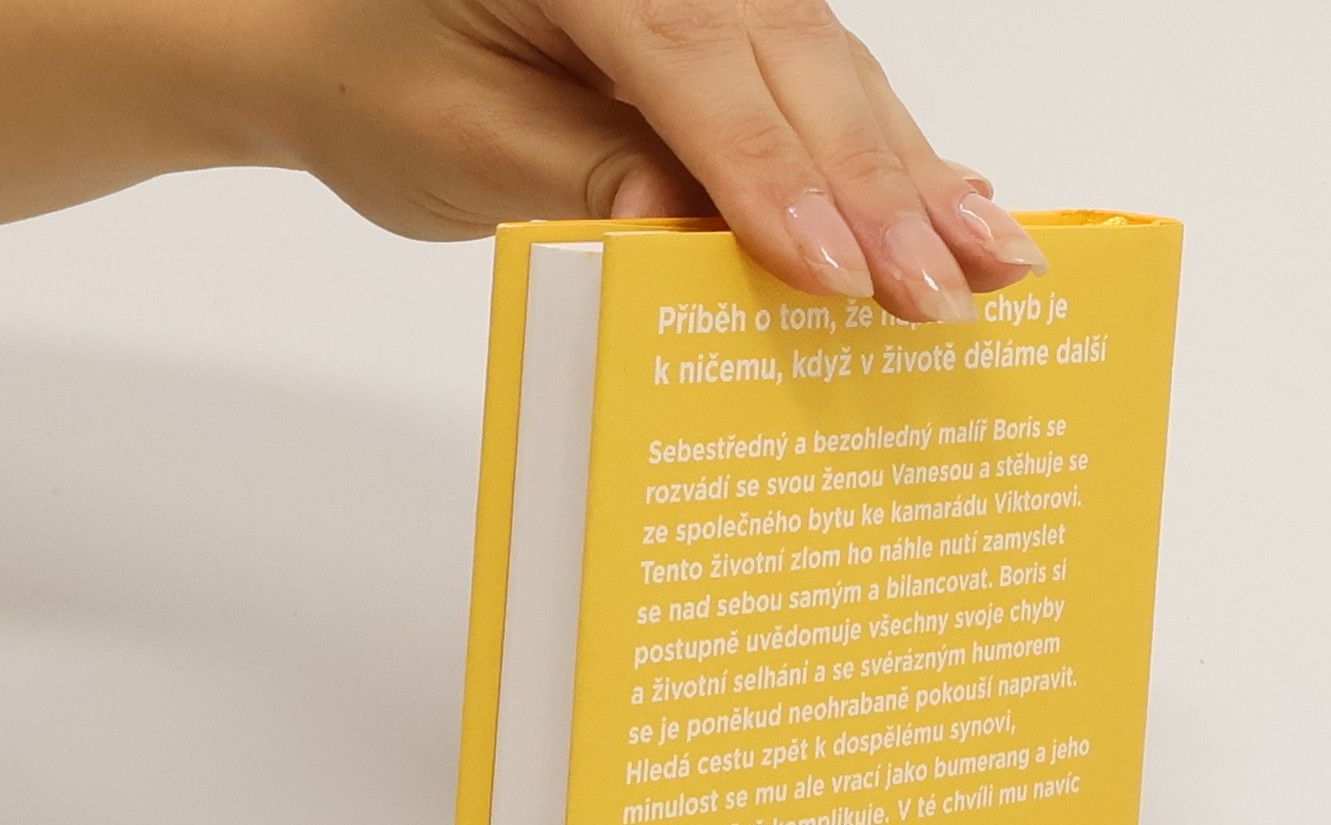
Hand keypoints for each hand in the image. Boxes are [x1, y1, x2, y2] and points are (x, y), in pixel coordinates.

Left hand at [264, 0, 1047, 319]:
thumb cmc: (381, 84)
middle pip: (794, 66)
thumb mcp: (471, 146)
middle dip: (878, 192)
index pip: (697, 66)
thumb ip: (593, 179)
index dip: (775, 178)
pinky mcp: (732, 25)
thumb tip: (704, 238)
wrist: (336, 38)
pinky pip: (822, 85)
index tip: (837, 273)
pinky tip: (960, 203)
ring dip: (914, 176)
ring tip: (994, 261)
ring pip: (832, 74)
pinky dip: (890, 156)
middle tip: (946, 291)